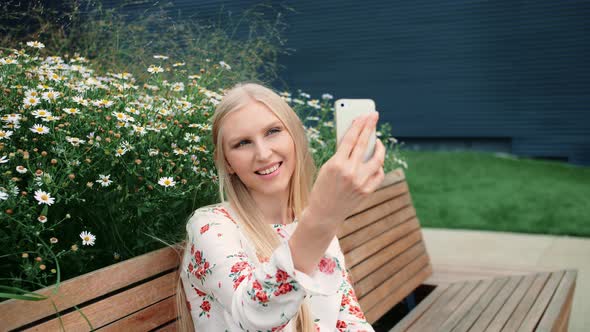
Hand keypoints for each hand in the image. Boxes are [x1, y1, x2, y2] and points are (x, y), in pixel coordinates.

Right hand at [307, 112, 385, 226]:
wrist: (323, 214)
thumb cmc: (322, 188)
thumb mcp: (327, 168)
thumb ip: (341, 155)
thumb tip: (356, 139)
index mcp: (336, 164)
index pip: (350, 138)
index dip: (358, 125)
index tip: (364, 115)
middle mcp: (350, 172)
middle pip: (363, 144)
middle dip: (370, 127)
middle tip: (374, 116)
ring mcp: (360, 182)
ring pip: (377, 159)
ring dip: (379, 148)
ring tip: (378, 141)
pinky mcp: (367, 191)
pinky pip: (378, 174)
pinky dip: (378, 166)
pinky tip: (376, 162)